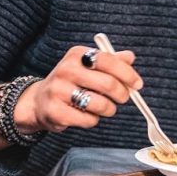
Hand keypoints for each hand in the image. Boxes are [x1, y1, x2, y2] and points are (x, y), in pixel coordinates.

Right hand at [16, 45, 141, 133]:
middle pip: (108, 83)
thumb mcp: (88, 67)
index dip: (128, 74)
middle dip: (122, 94)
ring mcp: (59, 91)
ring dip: (109, 109)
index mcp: (77, 54)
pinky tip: (87, 115)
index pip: (109, 61)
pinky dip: (94, 120)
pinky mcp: (56, 111)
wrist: (39, 101)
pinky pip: (89, 120)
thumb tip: (130, 57)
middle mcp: (66, 70)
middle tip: (123, 98)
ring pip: (100, 104)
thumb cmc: (71, 82)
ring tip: (104, 107)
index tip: (137, 84)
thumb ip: (110, 61)